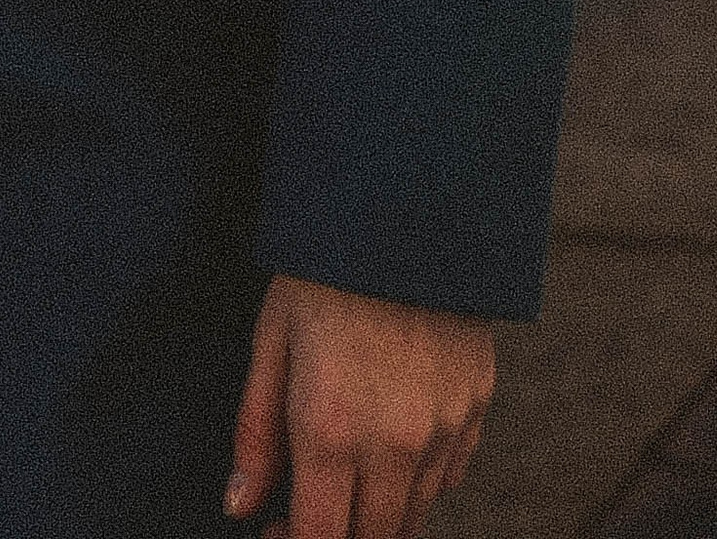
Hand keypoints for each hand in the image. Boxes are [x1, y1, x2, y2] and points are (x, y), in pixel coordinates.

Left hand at [227, 275, 492, 535]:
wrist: (407, 211)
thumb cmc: (325, 272)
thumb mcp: (271, 339)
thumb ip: (255, 432)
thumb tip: (240, 506)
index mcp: (332, 427)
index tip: (274, 530)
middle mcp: (395, 443)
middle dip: (337, 537)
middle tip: (305, 506)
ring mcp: (444, 431)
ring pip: (414, 517)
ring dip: (378, 517)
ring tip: (345, 477)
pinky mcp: (476, 411)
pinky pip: (448, 478)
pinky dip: (418, 482)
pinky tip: (390, 445)